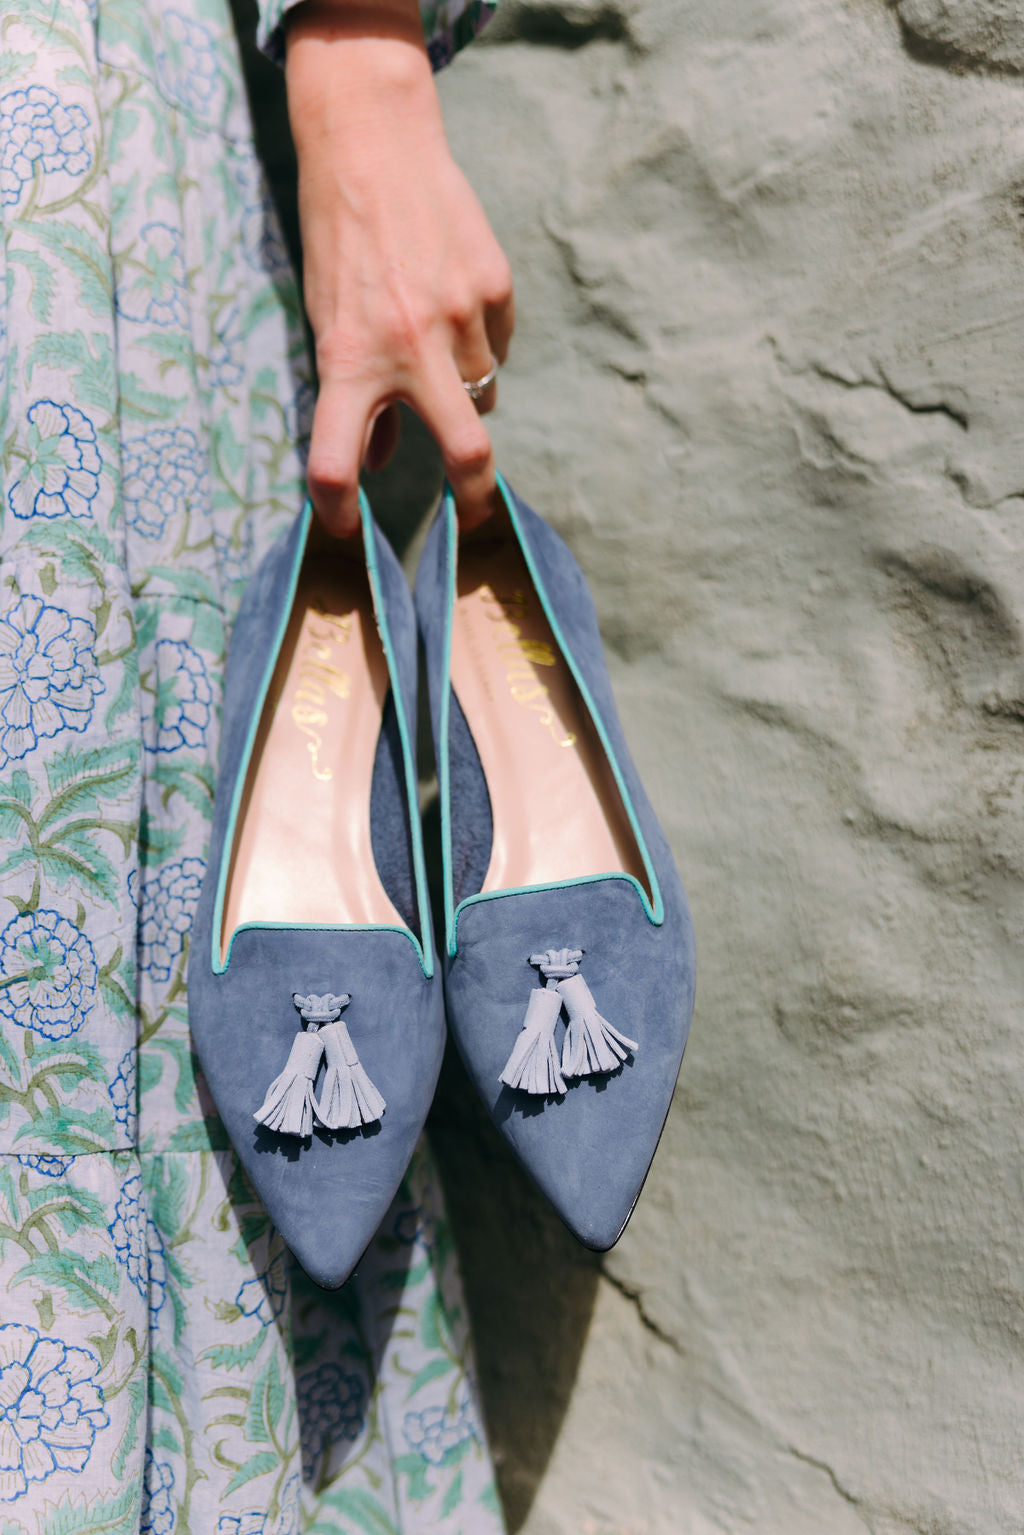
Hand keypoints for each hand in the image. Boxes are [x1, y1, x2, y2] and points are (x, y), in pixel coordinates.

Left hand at [285, 0, 514, 533]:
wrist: (372, 142)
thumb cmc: (339, 236)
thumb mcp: (326, 317)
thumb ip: (354, 391)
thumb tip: (381, 459)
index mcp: (350, 360)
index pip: (335, 460)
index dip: (336, 507)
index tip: (344, 526)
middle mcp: (409, 346)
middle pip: (468, 453)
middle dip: (475, 497)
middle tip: (471, 511)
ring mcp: (461, 317)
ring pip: (483, 393)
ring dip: (466, 392)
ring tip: (438, 344)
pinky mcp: (496, 287)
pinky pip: (498, 343)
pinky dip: (481, 341)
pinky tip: (453, 298)